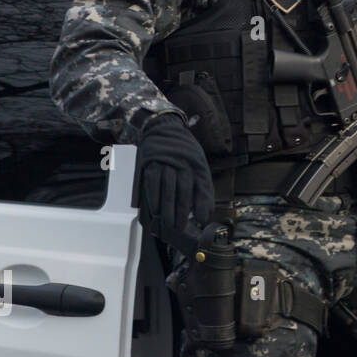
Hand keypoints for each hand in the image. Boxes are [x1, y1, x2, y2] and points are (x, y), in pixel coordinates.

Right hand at [138, 113, 213, 242]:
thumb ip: (202, 187)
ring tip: (167, 225)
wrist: (164, 128)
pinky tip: (155, 211)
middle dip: (182, 211)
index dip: (203, 204)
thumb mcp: (198, 164)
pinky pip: (152, 183)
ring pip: (167, 189)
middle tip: (180, 228)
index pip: (202, 186)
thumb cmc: (183, 152)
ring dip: (167, 209)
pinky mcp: (151, 164)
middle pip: (183, 190)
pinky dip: (153, 199)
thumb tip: (205, 213)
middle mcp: (183, 163)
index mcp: (197, 163)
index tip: (203, 220)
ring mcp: (166, 163)